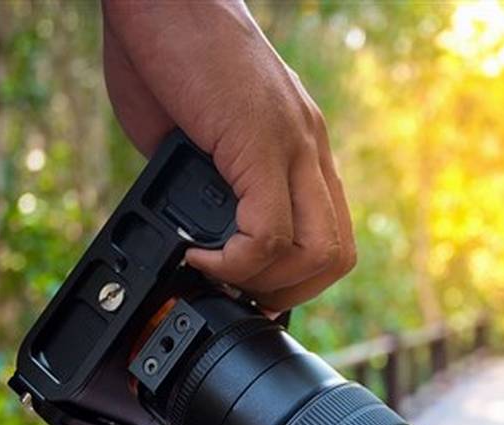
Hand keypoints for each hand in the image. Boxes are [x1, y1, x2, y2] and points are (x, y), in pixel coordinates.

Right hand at [101, 0, 355, 309]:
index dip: (294, 278)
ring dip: (265, 284)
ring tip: (216, 274)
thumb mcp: (196, 135)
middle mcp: (309, 147)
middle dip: (288, 294)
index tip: (248, 287)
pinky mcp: (262, 142)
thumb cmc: (166, 51)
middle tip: (238, 294)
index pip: (330, 235)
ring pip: (318, 253)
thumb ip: (210, 184)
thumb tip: (196, 233)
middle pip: (337, 255)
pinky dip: (235, 261)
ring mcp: (292, 144)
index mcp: (301, 146)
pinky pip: (270, 233)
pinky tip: (198, 255)